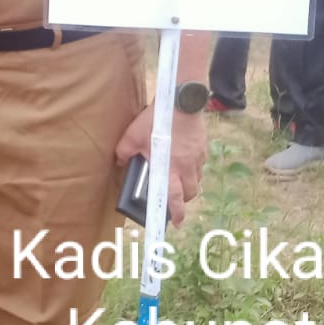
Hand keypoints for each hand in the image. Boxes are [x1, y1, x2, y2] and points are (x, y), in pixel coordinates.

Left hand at [115, 102, 207, 227]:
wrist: (182, 101)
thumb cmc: (157, 120)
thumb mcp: (133, 135)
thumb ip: (124, 152)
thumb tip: (120, 161)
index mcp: (170, 169)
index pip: (175, 198)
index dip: (176, 213)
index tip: (176, 223)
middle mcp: (187, 167)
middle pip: (190, 193)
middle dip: (183, 199)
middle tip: (174, 196)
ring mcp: (197, 158)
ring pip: (196, 179)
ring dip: (188, 183)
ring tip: (178, 177)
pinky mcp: (203, 148)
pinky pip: (200, 165)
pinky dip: (193, 168)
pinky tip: (184, 159)